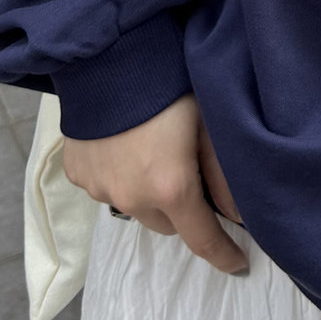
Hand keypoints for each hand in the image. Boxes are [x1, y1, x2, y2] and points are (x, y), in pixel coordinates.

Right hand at [62, 93, 248, 275]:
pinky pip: (107, 188)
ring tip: (156, 152)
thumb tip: (243, 215)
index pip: (201, 238)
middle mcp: (131, 198)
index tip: (240, 264)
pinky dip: (121, 177)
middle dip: (184, 209)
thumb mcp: (209, 122)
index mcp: (170, 188)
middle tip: (193, 174)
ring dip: (149, 194)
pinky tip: (126, 144)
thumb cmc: (169, 83)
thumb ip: (226, 173)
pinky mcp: (77, 174)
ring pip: (136, 207)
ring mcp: (99, 189)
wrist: (107, 55)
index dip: (223, 254)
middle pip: (167, 223)